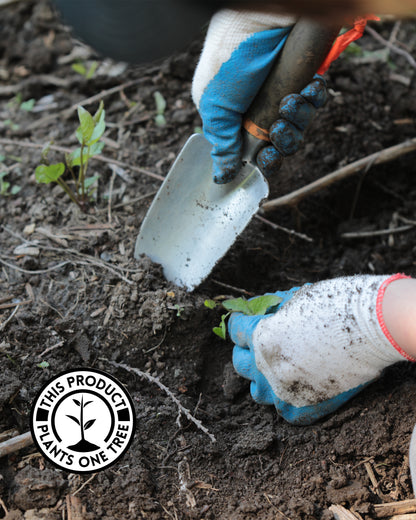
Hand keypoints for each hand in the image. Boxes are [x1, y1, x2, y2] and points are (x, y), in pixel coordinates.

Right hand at [192, 10, 327, 183]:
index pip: (249, 151)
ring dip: (296, 120)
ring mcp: (281, 93)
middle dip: (281, 143)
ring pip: (298, 127)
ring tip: (290, 101)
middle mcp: (257, 107)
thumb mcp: (215, 103)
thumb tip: (221, 177)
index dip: (260, 161)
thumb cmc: (230, 55)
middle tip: (278, 132)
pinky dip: (313, 99)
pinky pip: (314, 103)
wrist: (261, 12)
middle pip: (277, 144)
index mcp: (233, 116)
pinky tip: (306, 87)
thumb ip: (221, 142)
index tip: (264, 163)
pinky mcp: (304, 79)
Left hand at [229, 275, 408, 424]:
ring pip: (256, 391)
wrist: (376, 327)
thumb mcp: (298, 295)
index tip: (246, 319)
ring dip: (262, 378)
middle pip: (239, 362)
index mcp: (262, 336)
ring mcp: (285, 389)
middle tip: (260, 343)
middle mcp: (268, 366)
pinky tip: (297, 384)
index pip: (235, 330)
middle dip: (247, 349)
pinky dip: (286, 399)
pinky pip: (283, 410)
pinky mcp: (305, 405)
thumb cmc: (337, 304)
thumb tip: (263, 311)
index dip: (241, 321)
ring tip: (278, 367)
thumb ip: (273, 307)